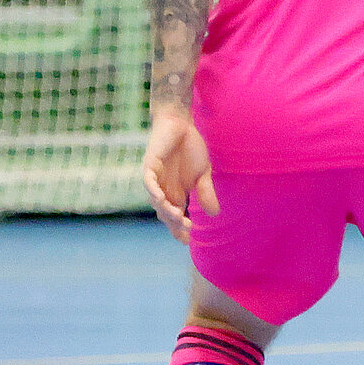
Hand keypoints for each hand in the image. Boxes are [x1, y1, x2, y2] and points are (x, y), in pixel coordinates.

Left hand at [142, 110, 217, 243]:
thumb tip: (215, 214)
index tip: (188, 241)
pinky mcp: (150, 166)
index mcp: (175, 193)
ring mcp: (155, 179)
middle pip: (165, 213)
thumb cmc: (191, 147)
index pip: (174, 217)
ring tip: (179, 216)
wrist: (181, 124)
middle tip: (187, 227)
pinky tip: (162, 199)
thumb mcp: (203, 173)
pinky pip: (149, 183)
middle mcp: (163, 190)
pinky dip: (154, 191)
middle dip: (175, 222)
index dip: (178, 229)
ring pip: (156, 201)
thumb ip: (206, 192)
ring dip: (166, 210)